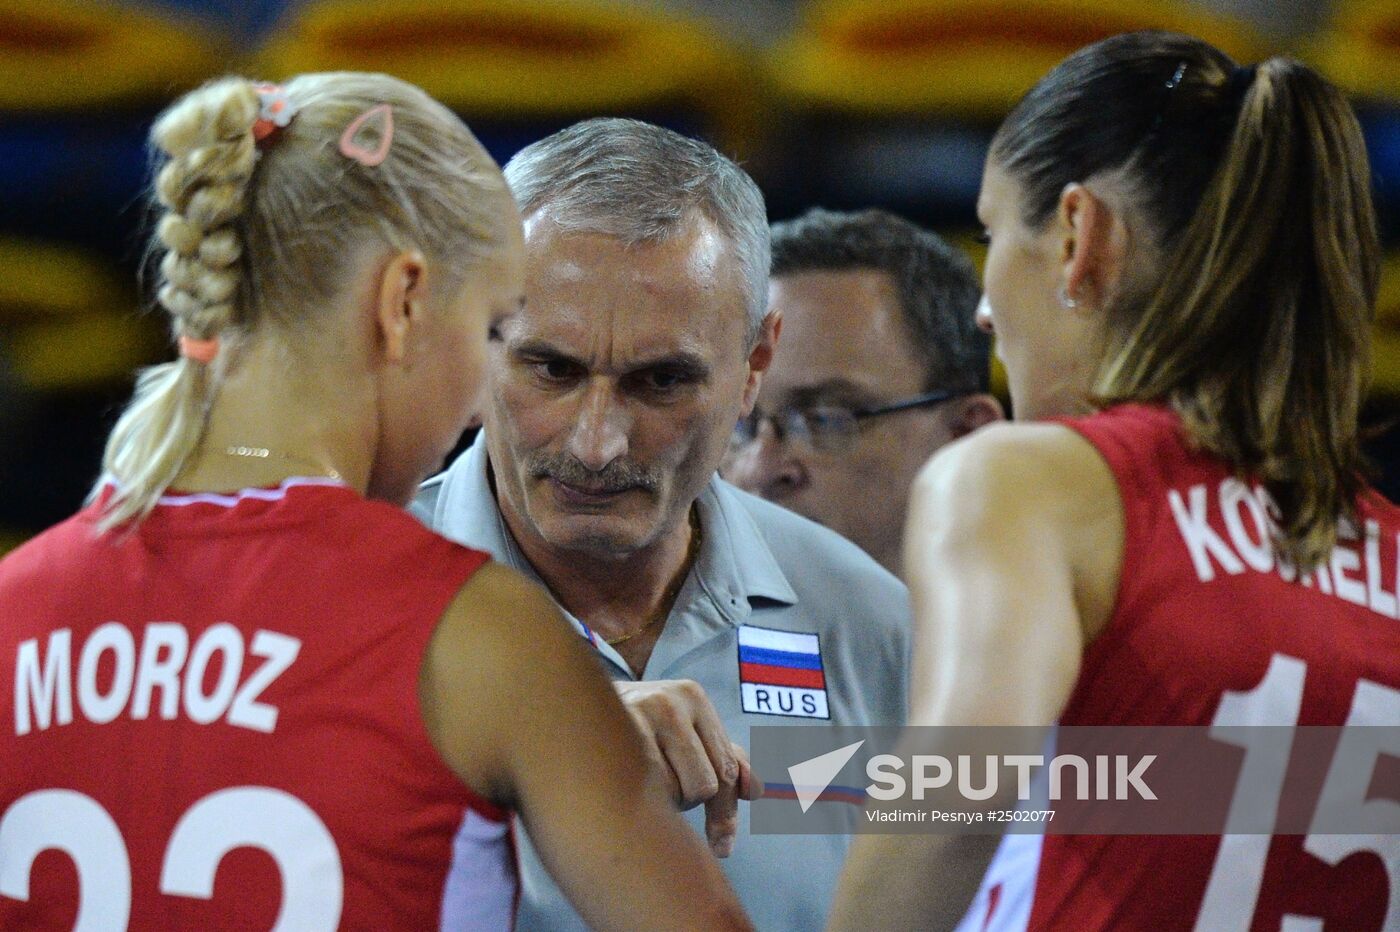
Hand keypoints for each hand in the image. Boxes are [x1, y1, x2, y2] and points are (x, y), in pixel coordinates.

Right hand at [614, 679, 763, 856]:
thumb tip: (756, 790)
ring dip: (661, 799)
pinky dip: (639, 800)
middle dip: (687, 798)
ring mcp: (638, 717)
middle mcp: (669, 702)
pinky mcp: (610, 738)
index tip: (723, 846)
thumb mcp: (682, 728)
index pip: (726, 767)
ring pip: (675, 793)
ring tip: (640, 778)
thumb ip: (721, 755)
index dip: (727, 812)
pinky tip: (625, 784)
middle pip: (705, 784)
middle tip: (662, 787)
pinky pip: (642, 793)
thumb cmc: (636, 723)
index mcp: (693, 696)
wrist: (569, 702)